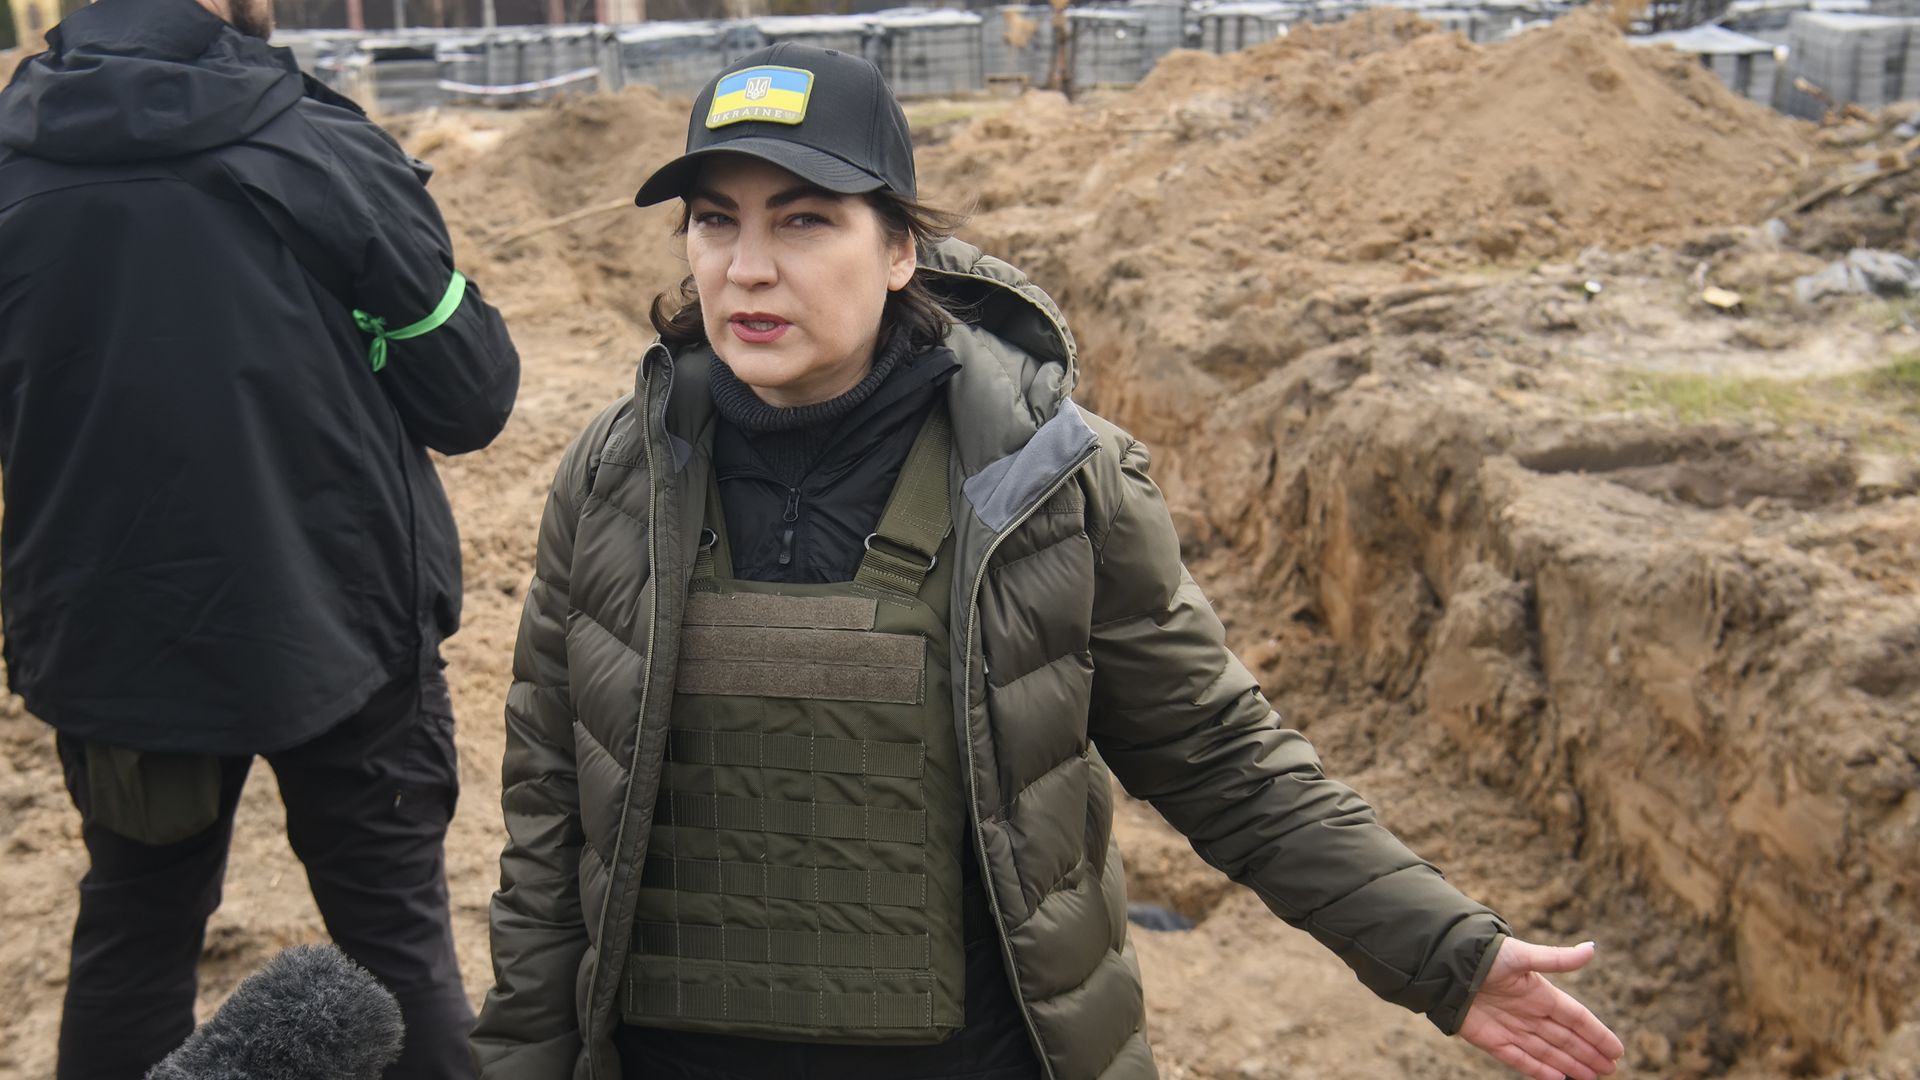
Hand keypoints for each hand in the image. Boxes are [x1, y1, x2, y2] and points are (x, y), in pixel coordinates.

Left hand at [1458, 938, 1624, 1079]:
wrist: (1447, 966)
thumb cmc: (1486, 956)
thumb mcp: (1523, 956)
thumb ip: (1558, 959)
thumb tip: (1592, 948)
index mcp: (1540, 992)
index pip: (1576, 1017)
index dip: (1597, 1034)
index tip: (1617, 1050)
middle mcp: (1529, 1012)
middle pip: (1565, 1038)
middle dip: (1588, 1054)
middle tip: (1610, 1070)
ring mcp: (1511, 1027)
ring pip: (1547, 1051)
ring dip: (1570, 1064)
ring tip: (1591, 1078)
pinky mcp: (1492, 1040)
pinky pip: (1519, 1059)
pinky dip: (1538, 1070)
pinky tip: (1558, 1079)